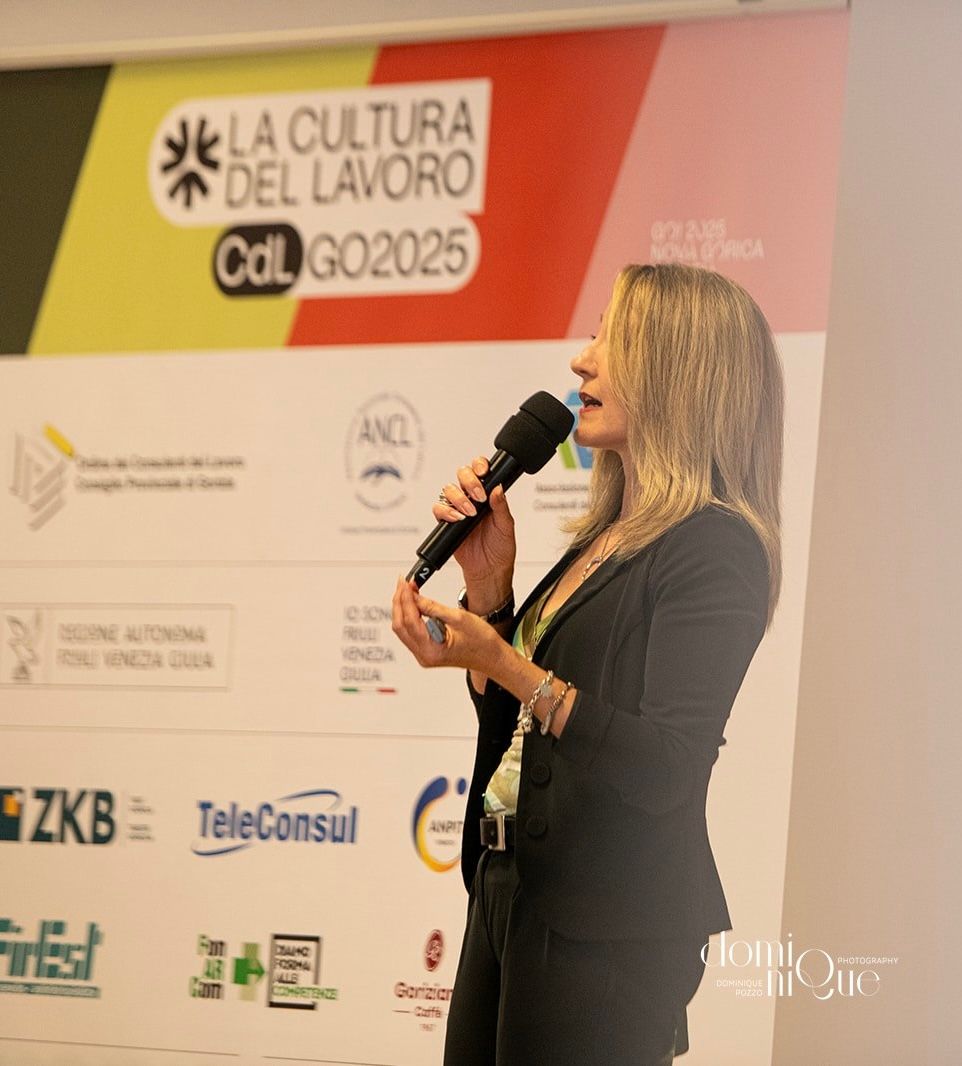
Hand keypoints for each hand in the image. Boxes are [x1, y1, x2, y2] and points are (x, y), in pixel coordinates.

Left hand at [392, 578, 505, 673]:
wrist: (492, 657)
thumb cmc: (482, 642)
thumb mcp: (458, 618)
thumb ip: (433, 607)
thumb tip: (414, 596)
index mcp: (432, 649)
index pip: (409, 620)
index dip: (405, 598)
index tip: (406, 583)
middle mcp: (424, 655)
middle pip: (400, 626)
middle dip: (400, 602)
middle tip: (403, 583)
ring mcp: (424, 655)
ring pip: (402, 629)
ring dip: (403, 608)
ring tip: (407, 590)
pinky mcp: (426, 651)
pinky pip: (410, 633)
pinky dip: (409, 617)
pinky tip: (413, 604)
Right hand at [435, 456, 515, 597]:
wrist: (489, 569)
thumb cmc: (500, 548)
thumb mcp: (507, 526)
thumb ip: (501, 506)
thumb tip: (498, 488)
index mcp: (488, 495)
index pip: (481, 471)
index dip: (479, 465)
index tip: (483, 471)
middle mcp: (472, 498)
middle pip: (462, 475)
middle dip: (469, 482)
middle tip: (478, 496)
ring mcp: (458, 509)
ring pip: (449, 490)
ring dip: (459, 498)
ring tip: (470, 513)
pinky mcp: (447, 522)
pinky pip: (439, 509)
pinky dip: (446, 511)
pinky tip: (457, 519)